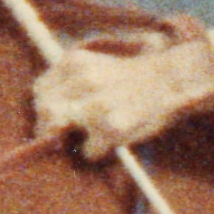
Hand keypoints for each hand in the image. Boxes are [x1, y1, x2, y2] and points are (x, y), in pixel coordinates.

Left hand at [28, 25, 213, 157]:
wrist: (173, 81)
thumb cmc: (133, 78)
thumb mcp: (97, 65)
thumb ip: (70, 81)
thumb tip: (46, 111)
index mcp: (75, 62)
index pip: (40, 89)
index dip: (45, 106)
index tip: (55, 116)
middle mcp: (83, 81)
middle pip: (45, 109)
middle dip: (49, 126)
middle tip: (63, 134)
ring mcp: (96, 105)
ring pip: (58, 129)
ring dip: (70, 138)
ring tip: (89, 135)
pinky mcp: (111, 128)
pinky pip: (88, 149)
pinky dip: (97, 151)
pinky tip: (112, 140)